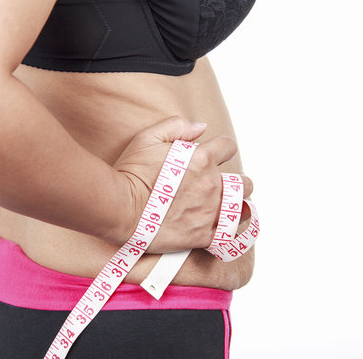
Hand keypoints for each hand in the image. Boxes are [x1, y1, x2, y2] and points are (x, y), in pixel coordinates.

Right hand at [113, 116, 252, 252]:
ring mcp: (209, 212)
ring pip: (241, 209)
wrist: (119, 208)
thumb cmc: (130, 173)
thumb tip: (201, 127)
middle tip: (221, 186)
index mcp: (201, 159)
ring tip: (225, 208)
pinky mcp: (202, 235)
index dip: (222, 149)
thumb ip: (176, 126)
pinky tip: (222, 228)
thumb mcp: (147, 138)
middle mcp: (211, 185)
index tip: (213, 156)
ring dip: (236, 206)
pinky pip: (229, 235)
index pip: (228, 147)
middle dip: (236, 182)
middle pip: (243, 182)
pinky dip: (228, 231)